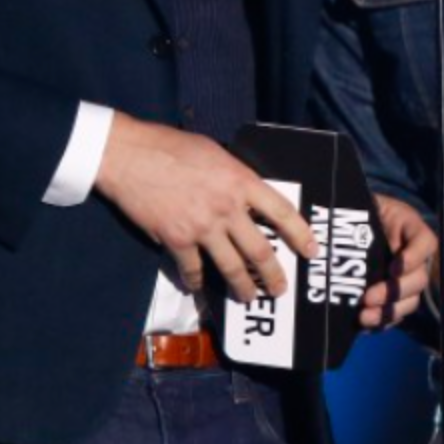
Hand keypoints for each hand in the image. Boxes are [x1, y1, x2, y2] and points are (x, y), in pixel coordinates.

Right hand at [93, 113, 317, 303]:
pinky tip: (198, 286)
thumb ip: (233, 176)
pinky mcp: (176, 240)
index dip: (300, 234)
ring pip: (231, 267)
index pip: (281, 211)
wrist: (131, 155)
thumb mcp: (214, 153)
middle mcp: (227, 207)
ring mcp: (202, 226)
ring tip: (248, 297)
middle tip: (279, 289)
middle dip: (273, 275)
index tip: (312, 251)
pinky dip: (196, 282)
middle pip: (259, 250)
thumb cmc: (171, 146)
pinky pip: (193, 270)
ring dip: (242, 286)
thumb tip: (243, 193)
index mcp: (240, 180)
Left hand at [358, 195, 437, 329]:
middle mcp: (415, 256)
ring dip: (389, 311)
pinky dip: (383, 320)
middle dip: (395, 291)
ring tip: (364, 316)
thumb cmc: (359, 209)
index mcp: (410, 228)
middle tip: (368, 297)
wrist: (351, 223)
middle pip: (420, 279)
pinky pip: (397, 313)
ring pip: (411, 300)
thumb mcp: (363, 202)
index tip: (394, 267)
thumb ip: (359, 210)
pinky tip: (365, 322)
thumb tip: (336, 218)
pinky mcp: (395, 295)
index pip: (425, 242)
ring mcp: (407, 278)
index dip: (415, 257)